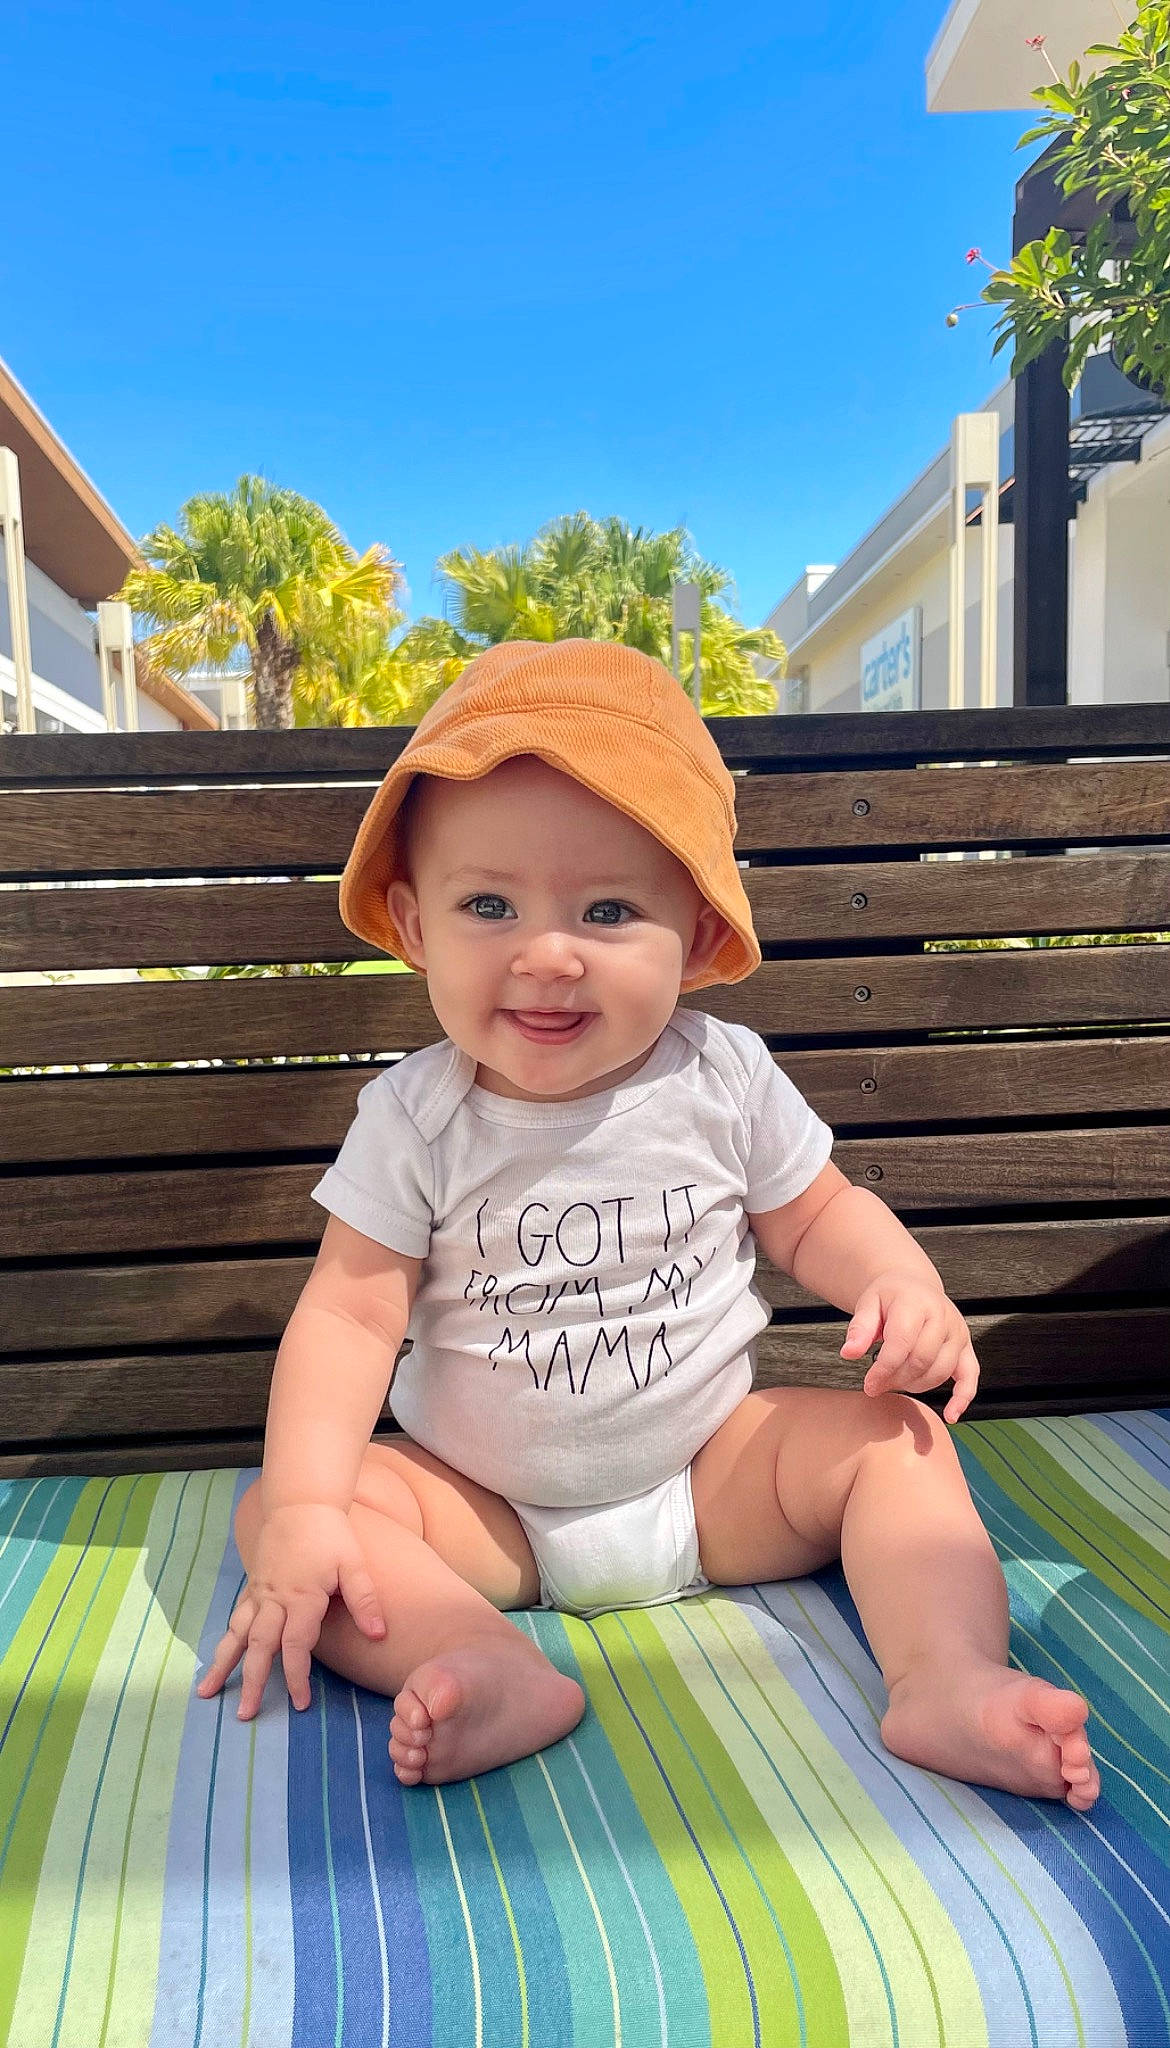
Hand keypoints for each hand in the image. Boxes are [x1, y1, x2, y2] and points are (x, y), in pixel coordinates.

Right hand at [196, 1503, 385, 1719]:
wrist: (300, 1501)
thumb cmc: (331, 1533)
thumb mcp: (353, 1564)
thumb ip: (364, 1600)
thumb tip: (379, 1634)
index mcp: (301, 1598)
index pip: (296, 1646)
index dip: (297, 1676)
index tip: (300, 1704)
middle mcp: (274, 1599)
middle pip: (260, 1648)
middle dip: (252, 1682)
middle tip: (244, 1715)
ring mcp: (259, 1592)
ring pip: (237, 1634)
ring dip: (222, 1664)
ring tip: (207, 1692)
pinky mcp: (253, 1584)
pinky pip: (236, 1615)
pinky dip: (228, 1637)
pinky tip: (219, 1655)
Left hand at [839, 1270, 979, 1423]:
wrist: (913, 1286)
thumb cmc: (890, 1297)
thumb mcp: (868, 1304)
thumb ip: (859, 1328)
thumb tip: (849, 1353)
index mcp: (916, 1303)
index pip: (901, 1343)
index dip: (884, 1369)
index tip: (869, 1384)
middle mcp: (943, 1317)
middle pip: (921, 1360)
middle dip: (897, 1379)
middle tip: (878, 1385)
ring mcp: (958, 1333)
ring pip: (940, 1371)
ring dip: (916, 1385)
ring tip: (896, 1380)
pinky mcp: (966, 1347)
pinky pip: (970, 1376)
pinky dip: (962, 1398)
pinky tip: (950, 1415)